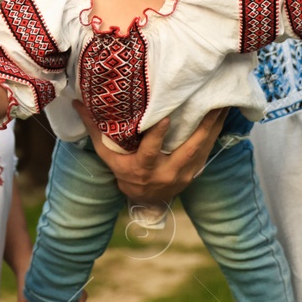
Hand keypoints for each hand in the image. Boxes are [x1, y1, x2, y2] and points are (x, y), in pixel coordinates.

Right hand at [72, 102, 227, 204]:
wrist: (144, 199)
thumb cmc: (123, 171)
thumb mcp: (108, 154)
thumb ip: (95, 130)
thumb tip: (77, 102)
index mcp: (143, 168)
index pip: (151, 151)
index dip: (159, 136)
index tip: (168, 118)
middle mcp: (166, 173)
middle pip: (188, 149)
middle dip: (203, 127)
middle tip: (213, 103)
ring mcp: (183, 174)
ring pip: (203, 149)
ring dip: (215, 126)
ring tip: (224, 103)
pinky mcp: (194, 172)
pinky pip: (208, 151)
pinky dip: (215, 134)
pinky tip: (222, 116)